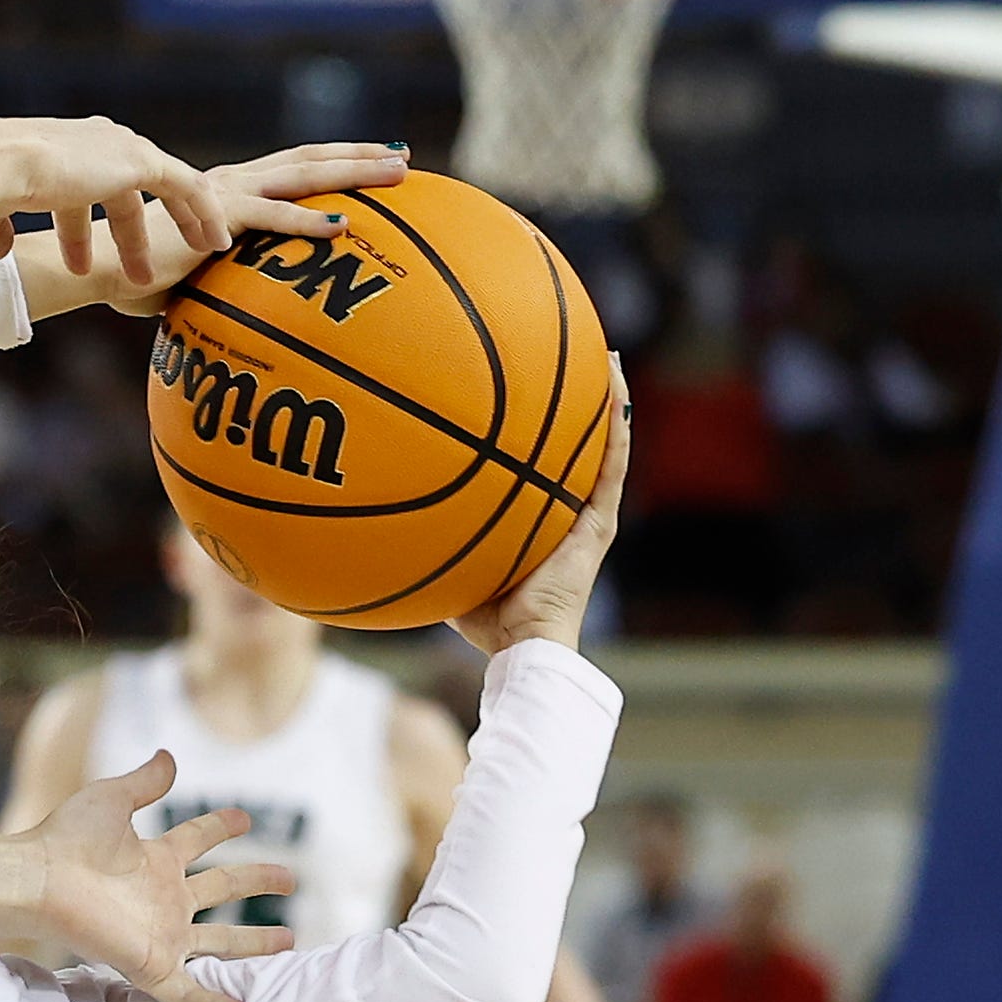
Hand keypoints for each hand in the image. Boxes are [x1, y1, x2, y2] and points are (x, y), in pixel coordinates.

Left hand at [11, 751, 296, 1001]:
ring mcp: (161, 933)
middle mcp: (164, 898)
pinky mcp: (151, 963)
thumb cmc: (66, 839)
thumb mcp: (111, 800)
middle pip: (221, 890)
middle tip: (290, 877)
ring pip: (218, 944)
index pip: (199, 841)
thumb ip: (144, 783)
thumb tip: (169, 757)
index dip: (221, 826)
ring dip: (253, 945)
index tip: (246, 817)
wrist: (40, 880)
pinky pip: (188, 992)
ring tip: (290, 944)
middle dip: (255, 882)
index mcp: (156, 859)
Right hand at [75, 143, 414, 317]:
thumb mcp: (187, 278)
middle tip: (404, 155)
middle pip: (306, 161)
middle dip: (358, 157)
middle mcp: (230, 183)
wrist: (95, 265)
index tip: (371, 164)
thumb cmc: (130, 277)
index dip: (330, 164)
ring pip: (303, 175)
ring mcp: (225, 195)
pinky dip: (308, 221)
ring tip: (399, 175)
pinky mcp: (214, 216)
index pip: (288, 170)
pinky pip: (272, 217)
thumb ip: (216, 282)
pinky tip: (344, 227)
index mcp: (224, 191)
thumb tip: (232, 314)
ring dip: (353, 174)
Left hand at [454, 360, 628, 656]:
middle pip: (577, 448)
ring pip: (604, 446)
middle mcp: (569, 514)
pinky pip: (611, 464)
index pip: (545, 467)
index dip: (543, 432)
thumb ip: (431, 540)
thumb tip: (385, 521)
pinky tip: (614, 387)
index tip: (529, 392)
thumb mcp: (452, 566)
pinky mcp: (600, 523)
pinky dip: (616, 424)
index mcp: (542, 521)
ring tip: (605, 357)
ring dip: (607, 400)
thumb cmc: (486, 619)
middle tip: (574, 359)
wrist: (525, 645)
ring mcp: (589, 516)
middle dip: (577, 404)